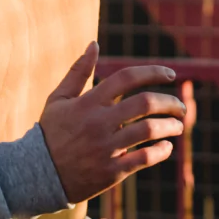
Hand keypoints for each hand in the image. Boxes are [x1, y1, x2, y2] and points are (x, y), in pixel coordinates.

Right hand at [39, 42, 188, 204]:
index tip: (171, 75)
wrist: (38, 174)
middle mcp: (99, 123)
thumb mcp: (59, 99)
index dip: (152, 72)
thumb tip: (93, 44)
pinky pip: (143, 158)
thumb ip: (78, 71)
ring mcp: (106, 148)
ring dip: (170, 126)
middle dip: (169, 102)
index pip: (126, 78)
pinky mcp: (111, 171)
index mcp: (88, 102)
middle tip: (180, 107)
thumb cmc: (51, 132)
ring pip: (148, 131)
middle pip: (144, 103)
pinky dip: (161, 151)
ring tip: (178, 125)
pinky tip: (166, 146)